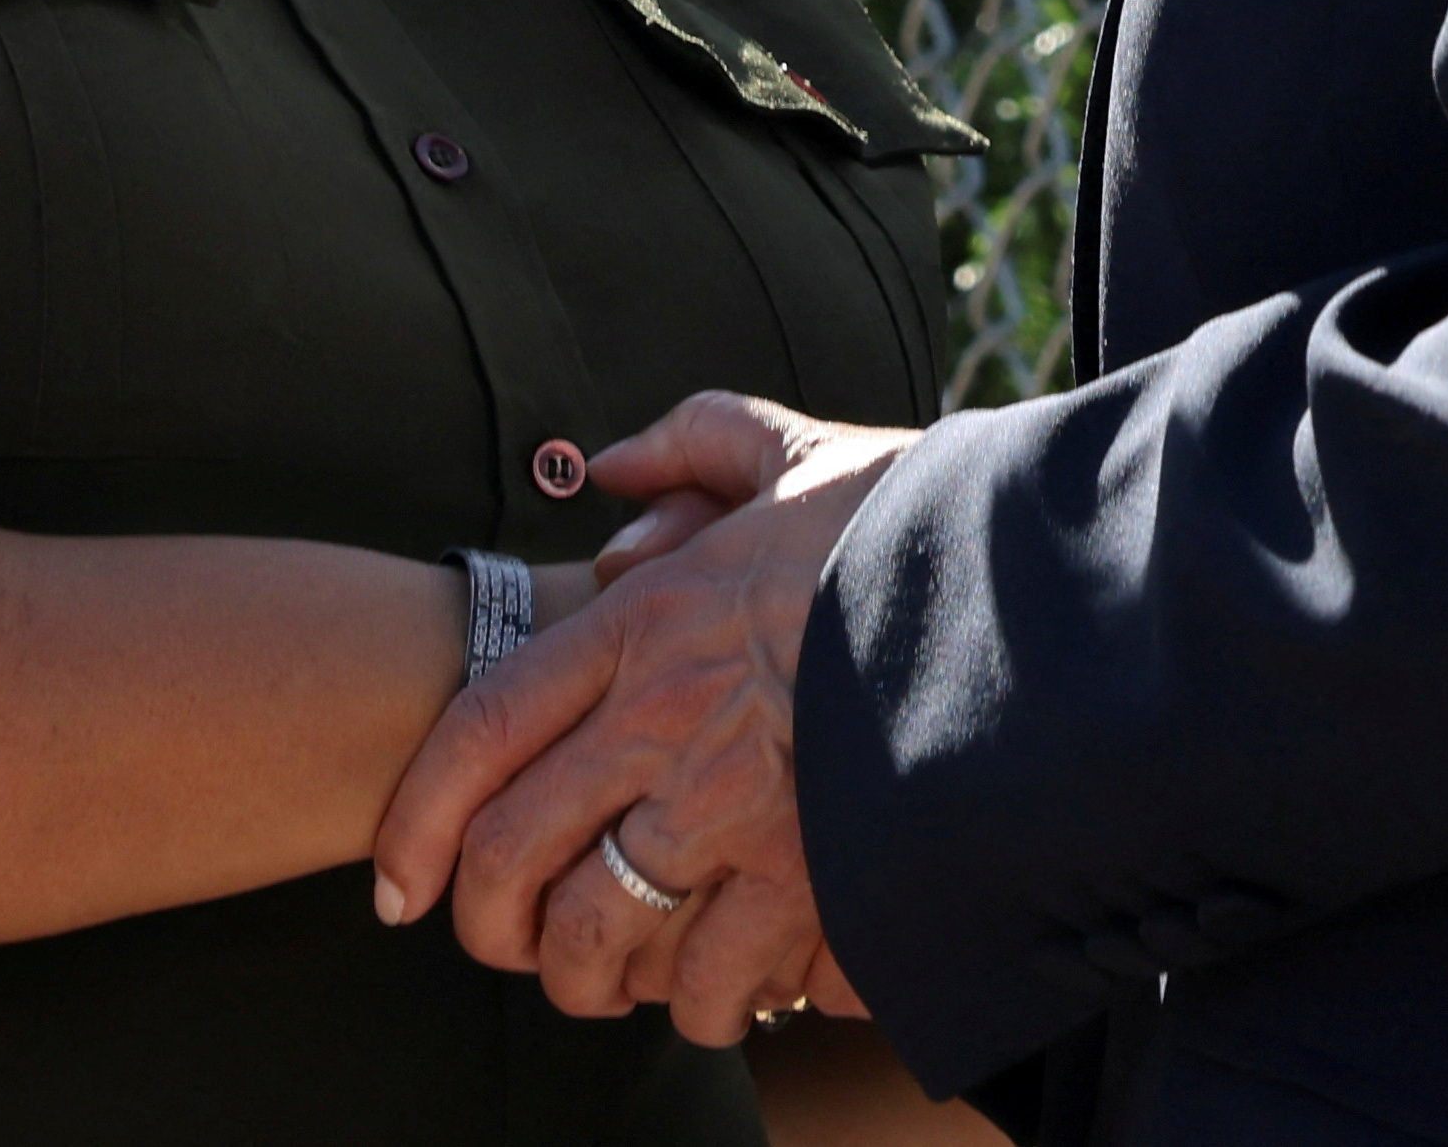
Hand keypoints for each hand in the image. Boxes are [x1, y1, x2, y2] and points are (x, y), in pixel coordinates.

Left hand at [372, 393, 912, 1043]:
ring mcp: (739, 806)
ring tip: (612, 978)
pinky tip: (724, 988)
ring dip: (587, 977)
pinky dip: (703, 1005)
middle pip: (511, 852)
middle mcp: (671, 717)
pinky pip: (711, 983)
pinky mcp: (814, 880)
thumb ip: (696, 442)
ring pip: (597, 933)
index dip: (417, 822)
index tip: (398, 885)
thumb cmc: (918, 531)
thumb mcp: (798, 452)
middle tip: (504, 947)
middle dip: (487, 923)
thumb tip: (610, 462)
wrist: (1048, 598)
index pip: (481, 729)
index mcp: (649, 622)